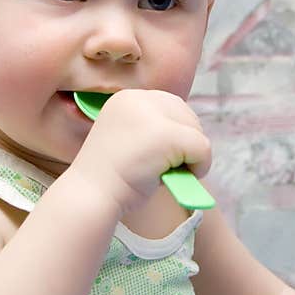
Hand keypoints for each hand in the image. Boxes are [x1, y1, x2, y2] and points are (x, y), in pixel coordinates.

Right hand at [67, 89, 211, 215]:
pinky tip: (178, 179)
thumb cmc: (110, 177)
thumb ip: (152, 129)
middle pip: (186, 115)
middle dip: (185, 143)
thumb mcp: (129, 140)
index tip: (159, 155)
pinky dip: (199, 167)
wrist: (91, 195)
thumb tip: (192, 132)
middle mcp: (139, 98)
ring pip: (196, 132)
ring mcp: (153, 115)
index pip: (170, 105)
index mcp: (127, 98)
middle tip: (166, 168)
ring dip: (191, 156)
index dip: (174, 132)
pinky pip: (203, 149)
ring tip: (166, 173)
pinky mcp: (168, 135)